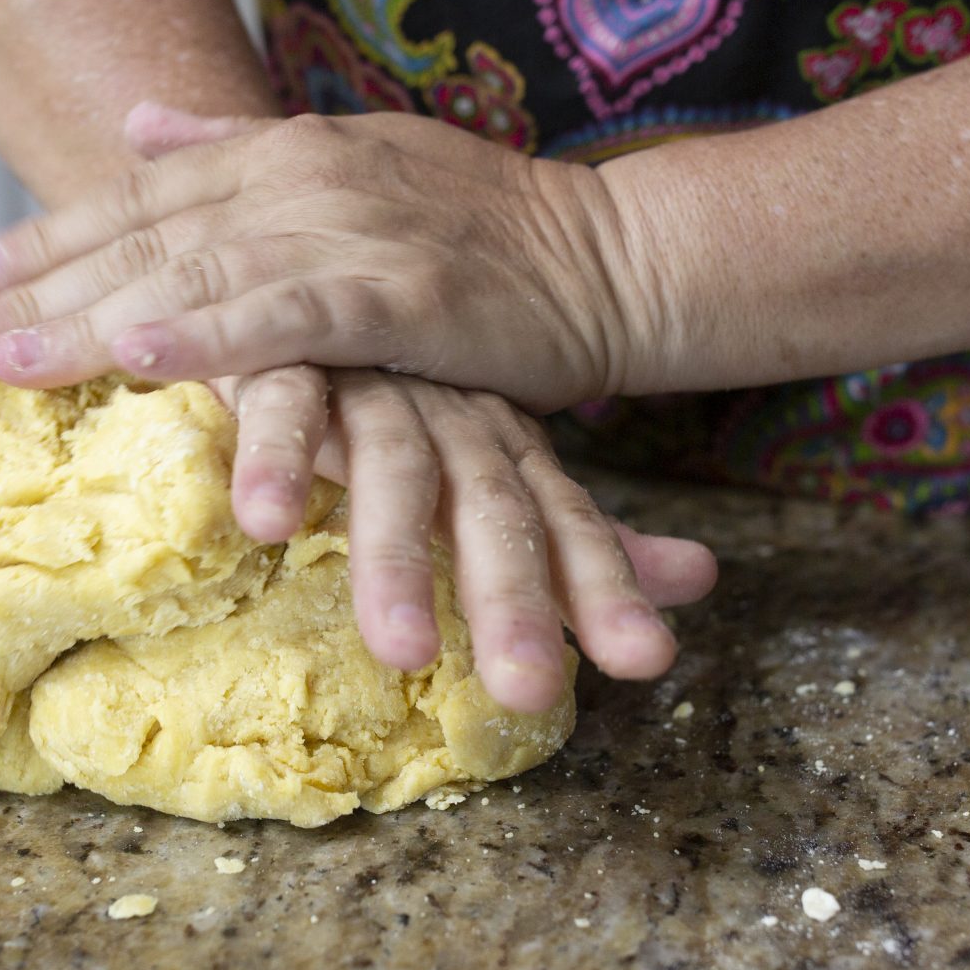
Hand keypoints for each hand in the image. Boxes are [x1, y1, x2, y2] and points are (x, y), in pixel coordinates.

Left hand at [0, 102, 656, 413]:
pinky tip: (136, 356)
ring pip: (195, 277)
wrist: (606, 257)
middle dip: (38, 290)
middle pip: (145, 239)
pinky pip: (286, 320)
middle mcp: (302, 181)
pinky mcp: (398, 293)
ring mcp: (348, 232)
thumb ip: (241, 150)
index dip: (49, 236)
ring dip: (92, 319)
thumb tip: (143, 126)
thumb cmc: (484, 233)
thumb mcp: (355, 168)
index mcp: (286, 156)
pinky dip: (209, 336)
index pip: (141, 198)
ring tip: (3, 359)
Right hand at [214, 364, 715, 711]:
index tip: (646, 661)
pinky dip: (275, 456)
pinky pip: (285, 405)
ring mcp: (371, 387)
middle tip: (528, 689)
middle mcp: (452, 418)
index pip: (568, 525)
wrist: (305, 279)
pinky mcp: (283, 358)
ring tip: (401, 652)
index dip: (608, 589)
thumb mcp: (497, 467)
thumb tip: (703, 578)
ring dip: (396, 559)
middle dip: (512, 598)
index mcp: (506, 449)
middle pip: (490, 510)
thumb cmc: (407, 398)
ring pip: (394, 469)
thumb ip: (580, 536)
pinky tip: (266, 520)